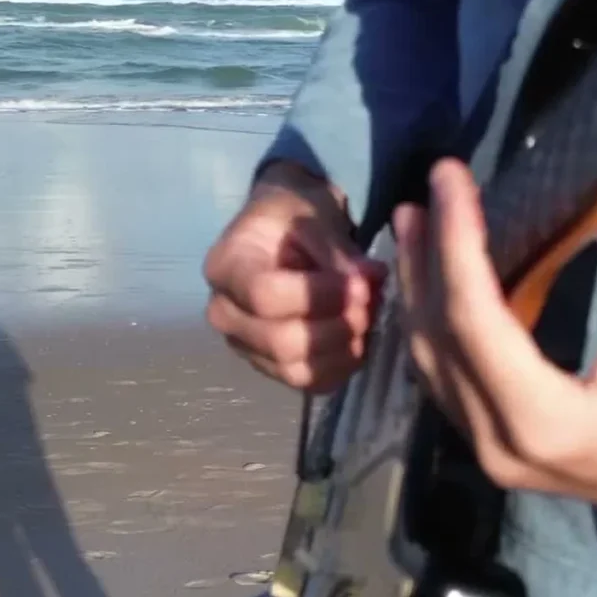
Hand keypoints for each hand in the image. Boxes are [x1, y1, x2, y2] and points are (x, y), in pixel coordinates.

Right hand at [204, 161, 386, 391]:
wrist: (284, 232)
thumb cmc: (292, 216)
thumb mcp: (313, 214)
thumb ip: (337, 250)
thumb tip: (369, 278)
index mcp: (226, 267)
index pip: (265, 295)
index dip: (318, 296)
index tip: (360, 285)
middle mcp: (225, 314)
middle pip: (279, 342)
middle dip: (336, 327)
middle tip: (371, 304)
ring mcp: (246, 345)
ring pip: (294, 370)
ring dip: (342, 350)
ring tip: (369, 319)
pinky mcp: (270, 365)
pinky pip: (308, 383)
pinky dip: (341, 367)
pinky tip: (361, 341)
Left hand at [394, 158, 596, 530]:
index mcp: (544, 420)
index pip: (473, 317)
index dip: (456, 241)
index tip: (448, 179)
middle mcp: (498, 444)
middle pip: (438, 340)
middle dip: (424, 262)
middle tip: (420, 197)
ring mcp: (490, 454)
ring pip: (431, 365)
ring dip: (419, 295)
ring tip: (414, 231)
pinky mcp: (494, 451)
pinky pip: (445, 384)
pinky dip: (436, 331)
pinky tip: (435, 289)